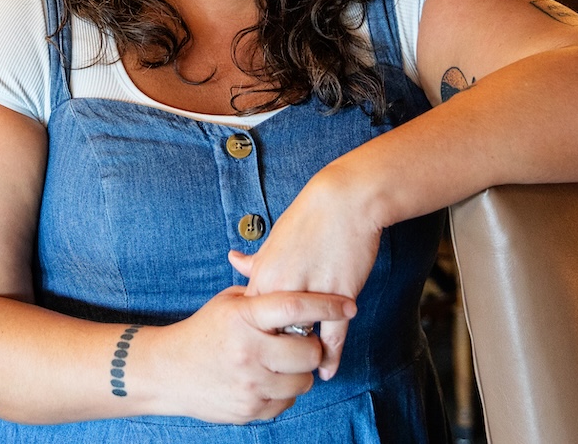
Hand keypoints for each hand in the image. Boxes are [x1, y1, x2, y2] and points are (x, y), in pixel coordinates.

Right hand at [144, 286, 355, 422]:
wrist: (168, 371)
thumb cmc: (203, 332)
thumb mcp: (228, 304)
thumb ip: (261, 296)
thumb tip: (298, 286)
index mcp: (243, 317)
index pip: (295, 306)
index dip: (327, 304)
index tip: (348, 304)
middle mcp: (248, 351)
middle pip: (309, 351)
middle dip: (312, 346)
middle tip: (302, 342)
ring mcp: (250, 384)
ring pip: (304, 381)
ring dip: (299, 372)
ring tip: (281, 362)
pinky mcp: (250, 409)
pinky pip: (288, 402)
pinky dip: (284, 391)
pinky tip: (267, 379)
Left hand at [229, 160, 383, 381]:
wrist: (343, 201)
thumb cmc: (308, 219)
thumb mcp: (275, 240)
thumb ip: (256, 260)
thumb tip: (233, 260)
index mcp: (262, 276)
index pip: (251, 322)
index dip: (254, 341)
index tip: (256, 354)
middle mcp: (281, 289)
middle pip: (272, 337)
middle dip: (274, 357)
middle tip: (276, 375)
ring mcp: (310, 295)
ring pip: (302, 341)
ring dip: (303, 360)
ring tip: (302, 375)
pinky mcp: (338, 297)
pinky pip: (332, 337)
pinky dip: (329, 357)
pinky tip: (327, 371)